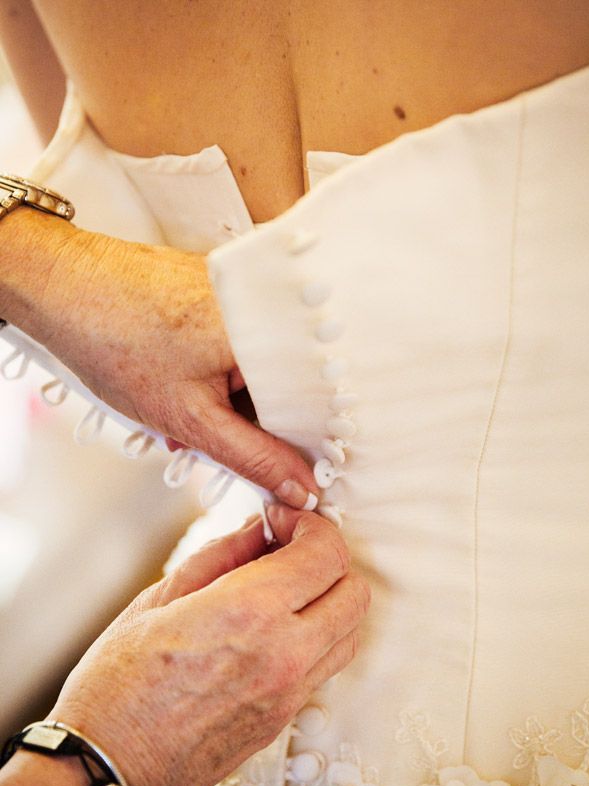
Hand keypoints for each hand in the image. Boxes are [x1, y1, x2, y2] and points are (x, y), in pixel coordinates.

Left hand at [8, 209, 316, 506]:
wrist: (62, 284)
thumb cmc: (115, 339)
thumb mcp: (191, 416)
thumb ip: (253, 457)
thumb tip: (298, 486)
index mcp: (273, 330)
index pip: (315, 402)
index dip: (301, 443)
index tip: (289, 471)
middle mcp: (269, 302)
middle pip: (286, 384)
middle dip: (254, 421)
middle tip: (213, 438)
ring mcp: (245, 292)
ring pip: (259, 367)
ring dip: (232, 398)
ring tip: (187, 408)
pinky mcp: (223, 288)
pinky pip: (239, 343)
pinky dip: (218, 371)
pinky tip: (184, 381)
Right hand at [47, 507, 369, 785]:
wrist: (107, 765)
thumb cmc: (116, 689)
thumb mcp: (159, 599)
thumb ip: (220, 555)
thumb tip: (256, 530)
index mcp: (249, 613)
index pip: (325, 553)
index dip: (310, 524)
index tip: (283, 521)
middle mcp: (282, 654)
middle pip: (353, 590)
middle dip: (328, 557)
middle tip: (289, 548)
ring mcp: (288, 693)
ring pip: (351, 630)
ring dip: (331, 597)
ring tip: (287, 586)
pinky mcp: (284, 719)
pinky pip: (327, 665)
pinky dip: (319, 634)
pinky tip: (280, 624)